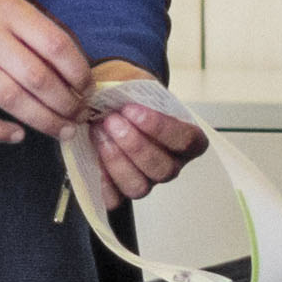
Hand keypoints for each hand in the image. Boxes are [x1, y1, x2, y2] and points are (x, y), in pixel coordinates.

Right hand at [0, 0, 95, 147]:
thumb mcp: (2, 7)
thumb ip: (35, 31)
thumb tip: (75, 70)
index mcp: (8, 11)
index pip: (56, 45)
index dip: (79, 73)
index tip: (87, 89)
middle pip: (38, 78)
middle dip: (66, 104)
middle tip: (78, 116)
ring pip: (12, 100)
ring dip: (44, 121)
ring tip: (61, 130)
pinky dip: (0, 132)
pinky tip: (18, 135)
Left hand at [77, 74, 199, 207]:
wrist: (109, 104)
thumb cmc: (129, 95)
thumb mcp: (136, 82)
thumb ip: (133, 87)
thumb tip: (114, 92)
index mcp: (187, 139)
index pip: (186, 140)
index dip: (160, 128)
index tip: (133, 110)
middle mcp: (171, 164)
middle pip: (163, 169)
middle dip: (134, 145)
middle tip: (111, 121)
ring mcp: (148, 180)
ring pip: (139, 187)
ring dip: (116, 160)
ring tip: (98, 132)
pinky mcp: (123, 190)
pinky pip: (115, 199)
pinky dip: (103, 181)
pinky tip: (94, 158)